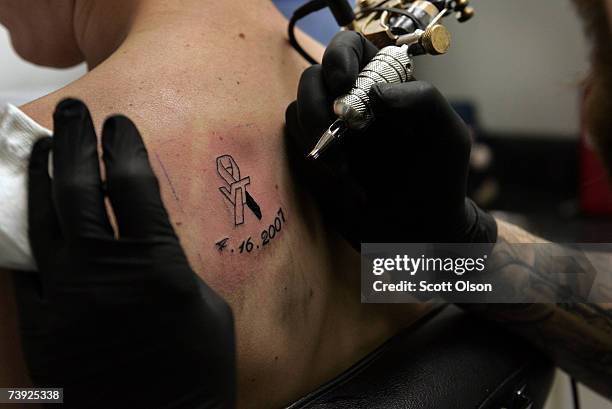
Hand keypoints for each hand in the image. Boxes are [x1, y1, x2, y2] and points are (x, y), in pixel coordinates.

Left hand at [13, 99, 234, 408]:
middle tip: (77, 113)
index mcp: (156, 267)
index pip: (133, 186)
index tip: (120, 124)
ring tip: (43, 146)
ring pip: (42, 220)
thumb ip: (172, 265)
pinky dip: (26, 232)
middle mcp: (104, 273)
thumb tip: (145, 241)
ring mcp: (65, 298)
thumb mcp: (206, 307)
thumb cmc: (198, 371)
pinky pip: (24, 266)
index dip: (124, 147)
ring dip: (41, 176)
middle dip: (75, 142)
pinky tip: (28, 212)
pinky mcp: (41, 324)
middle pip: (78, 190)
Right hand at [286, 31, 496, 249]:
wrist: (419, 233)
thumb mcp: (447, 136)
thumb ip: (423, 101)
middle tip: (335, 134)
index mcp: (382, 85)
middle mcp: (351, 103)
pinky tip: (346, 187)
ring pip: (296, 112)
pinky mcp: (314, 160)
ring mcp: (329, 132)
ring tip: (345, 173)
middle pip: (312, 79)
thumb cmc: (438, 180)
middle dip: (317, 106)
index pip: (349, 48)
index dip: (339, 56)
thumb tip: (375, 93)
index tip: (345, 83)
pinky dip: (314, 164)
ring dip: (315, 139)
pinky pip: (294, 146)